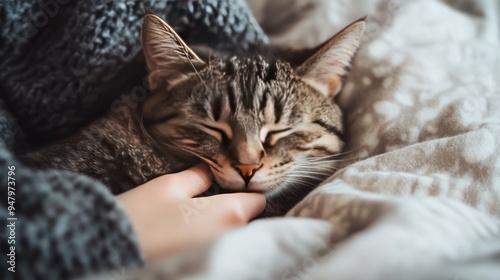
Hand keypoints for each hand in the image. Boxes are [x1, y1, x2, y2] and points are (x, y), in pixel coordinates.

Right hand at [117, 164, 265, 261]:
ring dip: (223, 224)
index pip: (258, 200)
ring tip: (198, 215)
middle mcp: (232, 237)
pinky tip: (189, 231)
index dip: (249, 189)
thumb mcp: (170, 185)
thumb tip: (210, 173)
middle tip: (214, 197)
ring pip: (231, 233)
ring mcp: (218, 253)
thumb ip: (198, 177)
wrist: (112, 248)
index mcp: (230, 213)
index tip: (236, 184)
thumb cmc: (144, 214)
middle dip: (236, 207)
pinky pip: (217, 246)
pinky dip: (211, 237)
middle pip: (247, 219)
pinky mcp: (202, 261)